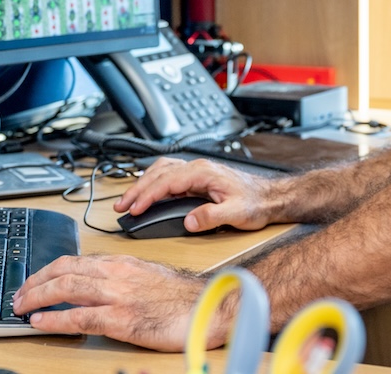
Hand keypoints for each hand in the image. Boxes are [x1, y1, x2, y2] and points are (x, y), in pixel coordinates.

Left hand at [12, 253, 212, 350]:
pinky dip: (55, 319)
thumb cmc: (181, 297)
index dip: (47, 271)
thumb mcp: (146, 275)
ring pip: (67, 288)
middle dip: (34, 283)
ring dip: (37, 297)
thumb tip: (96, 286)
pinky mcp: (123, 318)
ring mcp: (118, 295)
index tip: (32, 282)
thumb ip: (120, 277)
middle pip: (64, 270)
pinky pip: (80, 317)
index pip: (74, 260)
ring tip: (20, 308)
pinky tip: (41, 322)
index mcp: (121, 262)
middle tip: (18, 296)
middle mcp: (117, 273)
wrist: (207, 307)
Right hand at [116, 156, 279, 232]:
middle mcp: (198, 168)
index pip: (167, 181)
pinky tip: (147, 192)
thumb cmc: (256, 203)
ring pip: (161, 171)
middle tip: (121, 207)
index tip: (134, 208)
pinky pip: (168, 175)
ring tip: (128, 201)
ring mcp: (197, 171)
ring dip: (143, 184)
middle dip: (137, 190)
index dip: (148, 195)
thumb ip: (211, 217)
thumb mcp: (236, 214)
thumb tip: (188, 222)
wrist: (270, 197)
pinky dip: (153, 182)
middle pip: (159, 173)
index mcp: (203, 173)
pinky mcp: (197, 178)